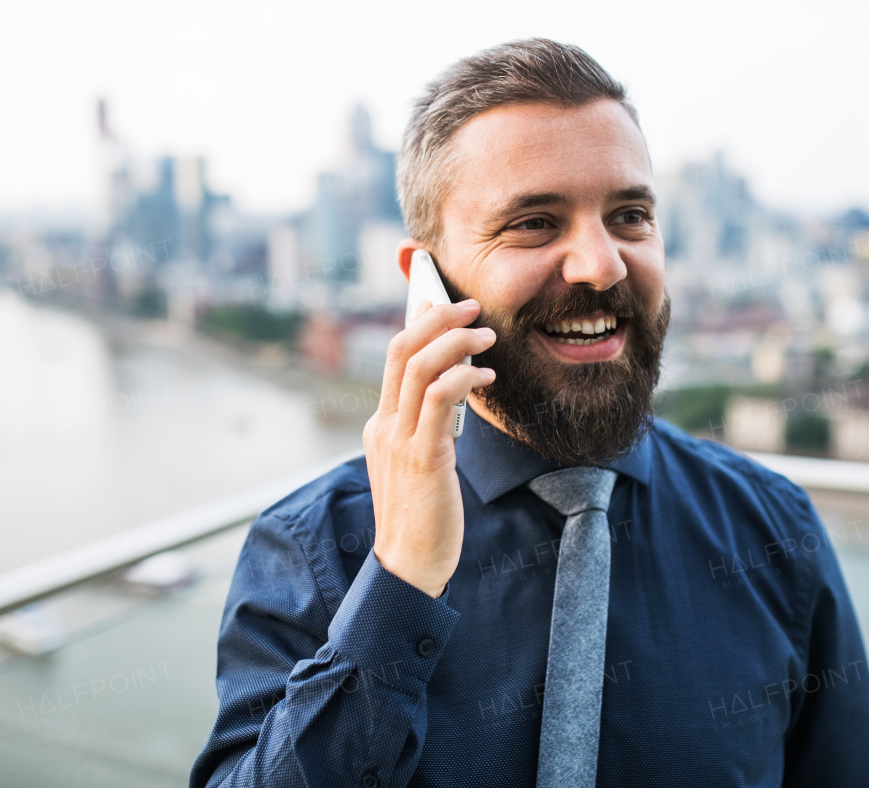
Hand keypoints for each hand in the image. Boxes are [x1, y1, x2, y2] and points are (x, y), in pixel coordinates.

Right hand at [363, 298, 496, 596]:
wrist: (408, 566)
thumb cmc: (423, 517)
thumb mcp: (419, 463)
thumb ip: (428, 428)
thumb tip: (455, 394)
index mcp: (380, 425)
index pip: (396, 357)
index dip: (421, 322)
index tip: (446, 303)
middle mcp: (383, 425)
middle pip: (403, 348)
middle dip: (438, 316)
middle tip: (472, 306)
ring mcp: (399, 440)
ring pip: (420, 366)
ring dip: (457, 341)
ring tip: (487, 336)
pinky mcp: (423, 457)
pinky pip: (440, 399)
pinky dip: (464, 376)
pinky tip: (487, 376)